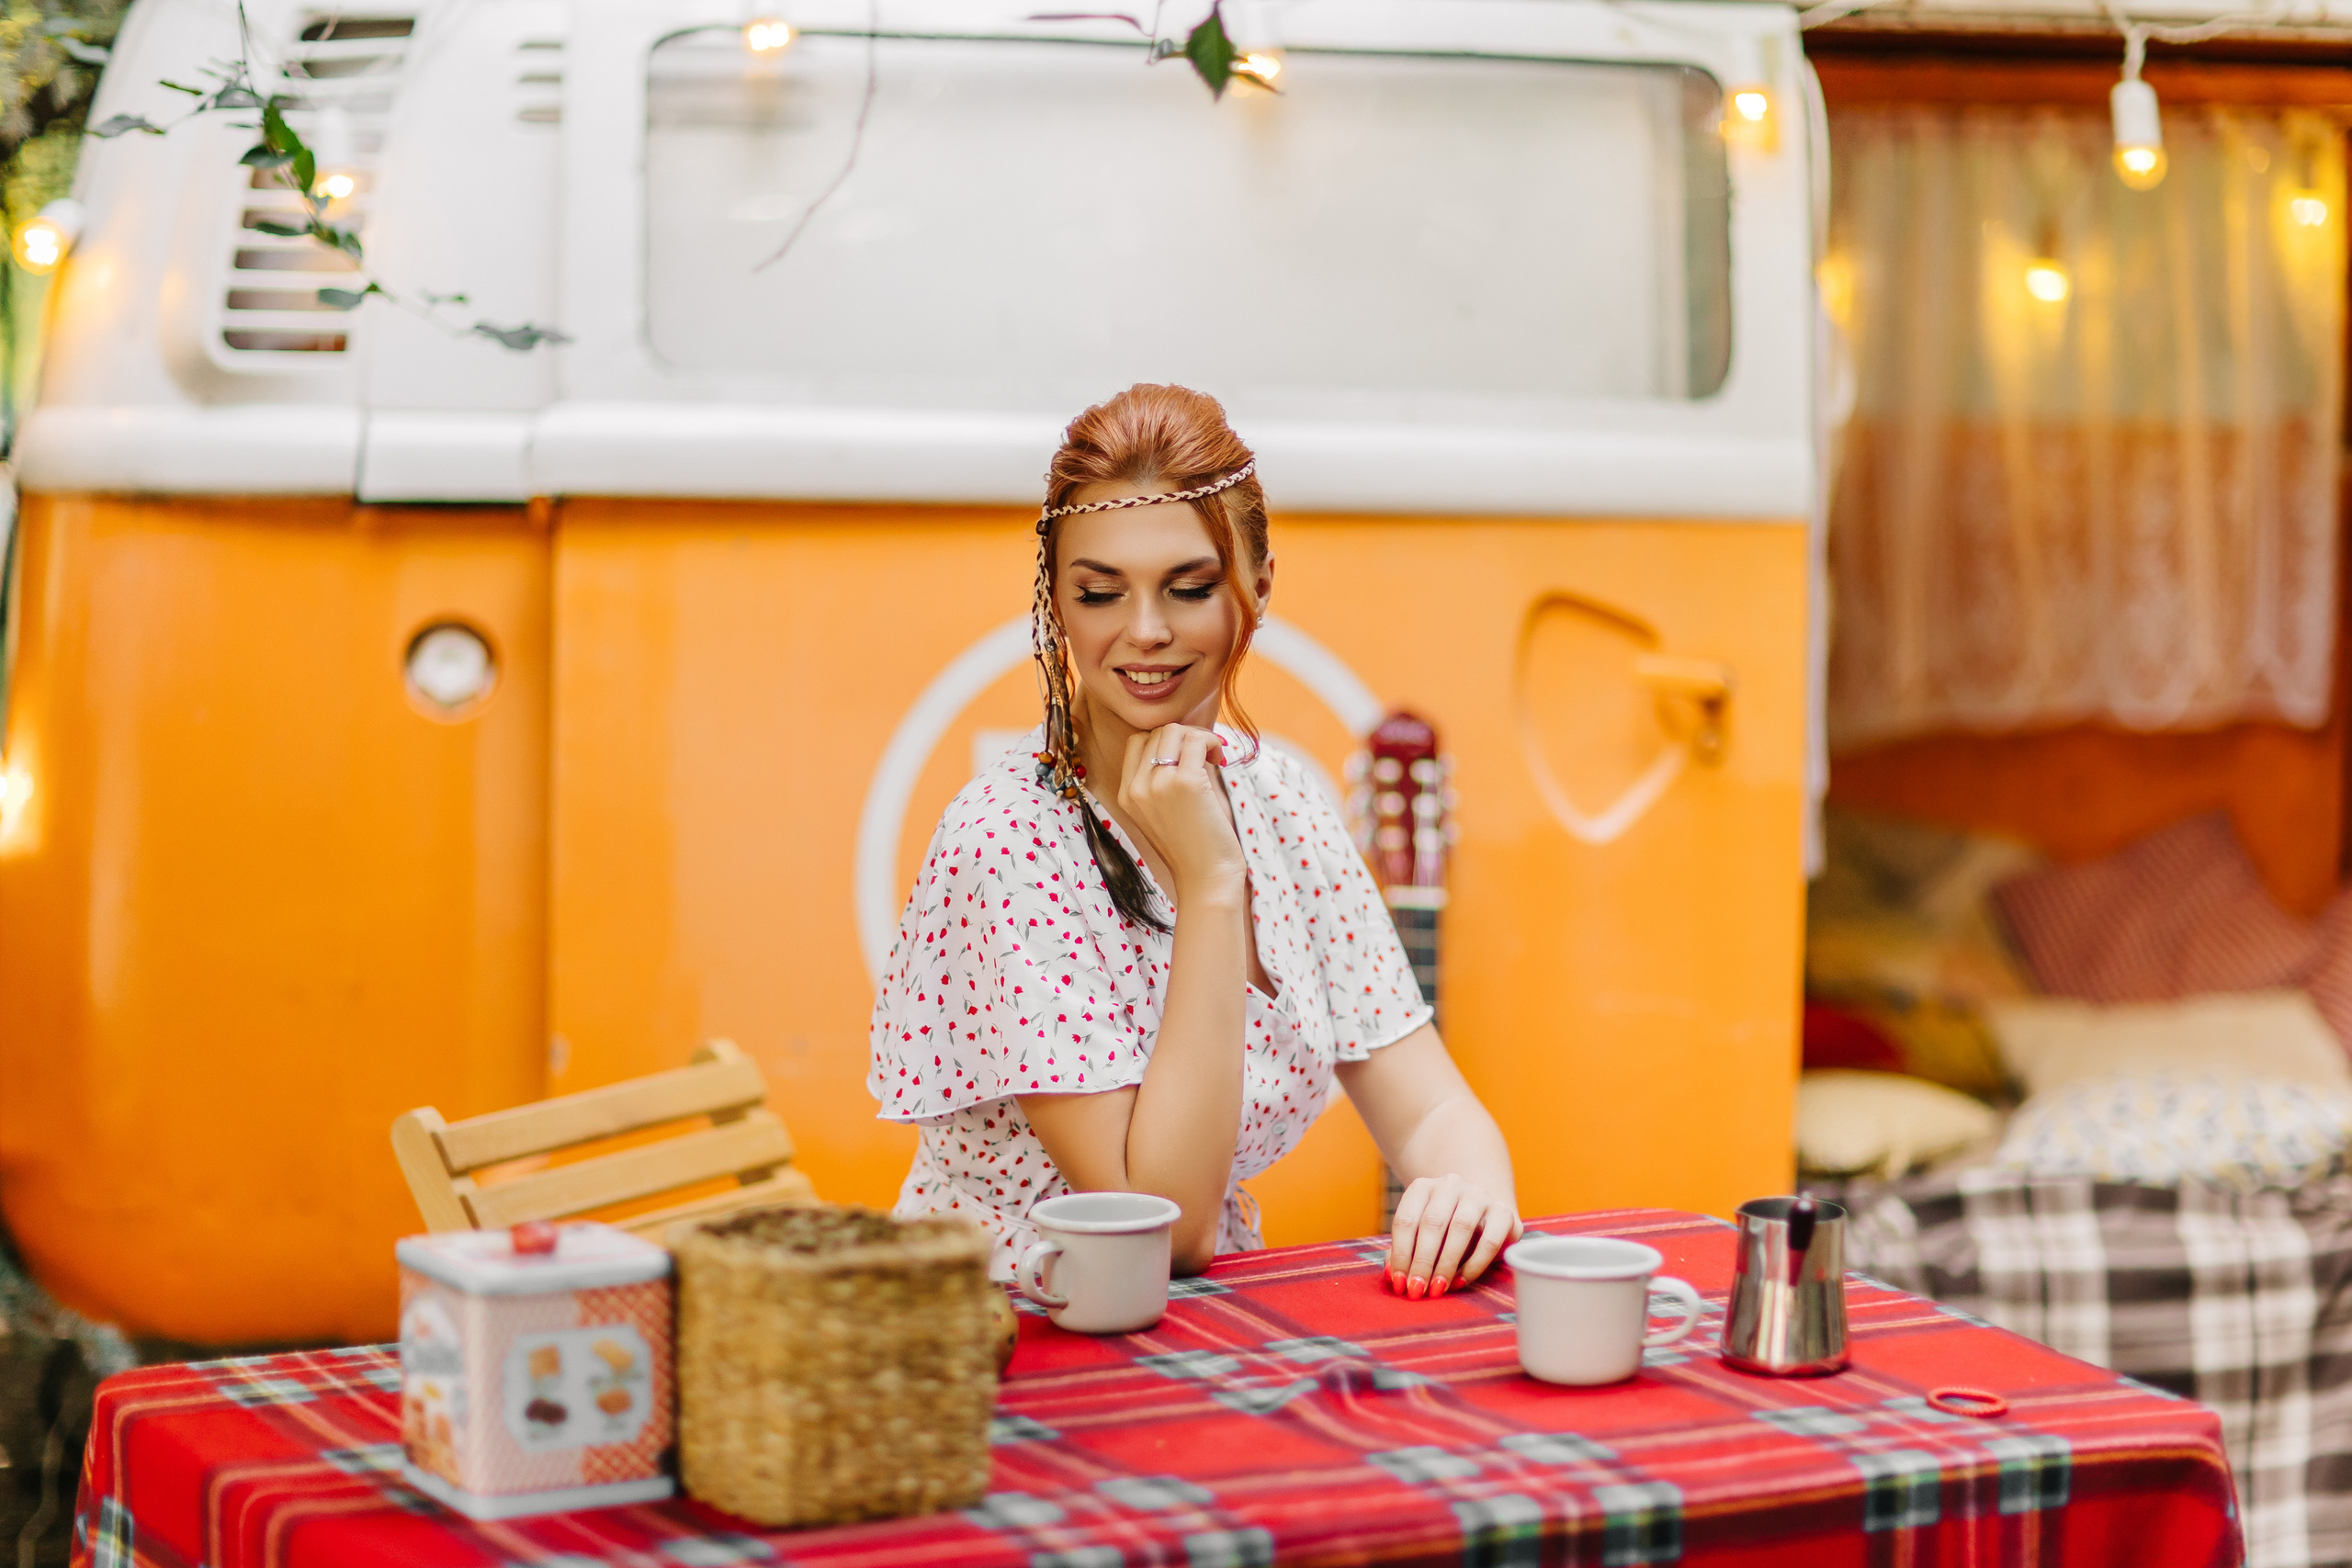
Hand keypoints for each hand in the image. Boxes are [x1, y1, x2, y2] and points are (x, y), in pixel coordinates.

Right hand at [1117, 724, 1243, 897]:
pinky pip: (1196, 740)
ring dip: (1199, 736)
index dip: (1166, 740)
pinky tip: (1221, 759)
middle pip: (1156, 732)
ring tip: (1214, 756)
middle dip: (1186, 736)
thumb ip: (1163, 778)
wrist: (1205, 879)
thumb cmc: (1193, 847)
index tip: (1189, 755)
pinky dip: (1212, 741)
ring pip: (1174, 730)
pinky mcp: (1185, 784)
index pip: (1138, 742)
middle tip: (1207, 755)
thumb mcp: (1163, 811)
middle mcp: (1135, 787)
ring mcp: (1157, 784)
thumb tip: (1188, 740)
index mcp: (1126, 794)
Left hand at [1386, 1175, 1519, 1299]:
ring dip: (1446, 1263)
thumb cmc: (1444, 1232)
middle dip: (1422, 1261)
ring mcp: (1478, 1194)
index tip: (1399, 1283)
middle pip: (1432, 1223)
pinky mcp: (1503, 1211)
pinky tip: (1461, 1282)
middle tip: (1417, 1290)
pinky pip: (1489, 1241)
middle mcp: (1449, 1184)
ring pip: (1460, 1227)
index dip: (1400, 1254)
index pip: (1405, 1220)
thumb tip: (1392, 1275)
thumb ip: (1405, 1252)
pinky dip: (1474, 1265)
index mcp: (1422, 1187)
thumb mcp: (1421, 1238)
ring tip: (1438, 1288)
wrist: (1484, 1217)